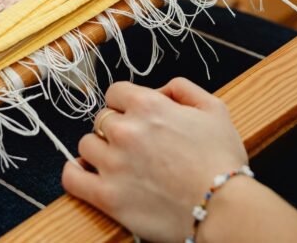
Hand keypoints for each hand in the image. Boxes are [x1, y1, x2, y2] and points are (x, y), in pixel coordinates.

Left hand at [62, 78, 247, 241]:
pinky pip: (73, 178)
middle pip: (103, 119)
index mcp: (149, 105)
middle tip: (134, 144)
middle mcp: (126, 130)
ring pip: (87, 145)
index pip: (116, 92)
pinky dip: (75, 173)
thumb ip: (183, 89)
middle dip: (116, 128)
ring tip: (116, 161)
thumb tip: (161, 90)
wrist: (223, 207)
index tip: (132, 116)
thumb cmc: (222, 160)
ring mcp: (113, 163)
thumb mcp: (214, 108)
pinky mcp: (107, 196)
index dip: (125, 103)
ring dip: (99, 150)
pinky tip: (84, 173)